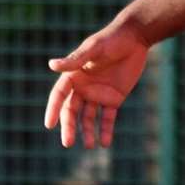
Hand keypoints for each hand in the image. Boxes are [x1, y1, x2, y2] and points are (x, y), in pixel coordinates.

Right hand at [45, 21, 149, 148]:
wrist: (136, 38)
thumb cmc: (112, 40)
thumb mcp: (94, 49)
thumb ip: (75, 60)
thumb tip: (51, 64)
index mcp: (73, 76)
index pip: (59, 96)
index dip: (53, 110)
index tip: (49, 124)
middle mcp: (82, 88)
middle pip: (71, 111)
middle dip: (69, 127)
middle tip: (68, 143)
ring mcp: (98, 95)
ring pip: (88, 117)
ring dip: (87, 131)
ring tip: (89, 146)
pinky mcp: (114, 98)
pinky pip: (107, 117)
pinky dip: (105, 130)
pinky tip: (104, 143)